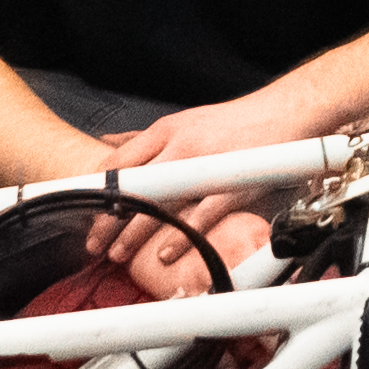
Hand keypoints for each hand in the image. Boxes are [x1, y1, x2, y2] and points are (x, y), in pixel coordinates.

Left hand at [99, 96, 305, 276]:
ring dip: (135, 233)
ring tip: (118, 254)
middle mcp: (183, 146)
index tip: (84, 213)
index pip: (121, 161)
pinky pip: (200, 216)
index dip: (99, 190)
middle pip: (135, 186)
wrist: (284, 113)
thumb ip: (144, 137)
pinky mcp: (232, 186)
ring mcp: (208, 167)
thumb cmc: (231, 123)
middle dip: (109, 219)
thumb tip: (105, 142)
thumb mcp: (183, 121)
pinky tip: (164, 253)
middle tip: (93, 243)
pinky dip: (181, 236)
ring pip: (162, 204)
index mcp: (168, 130)